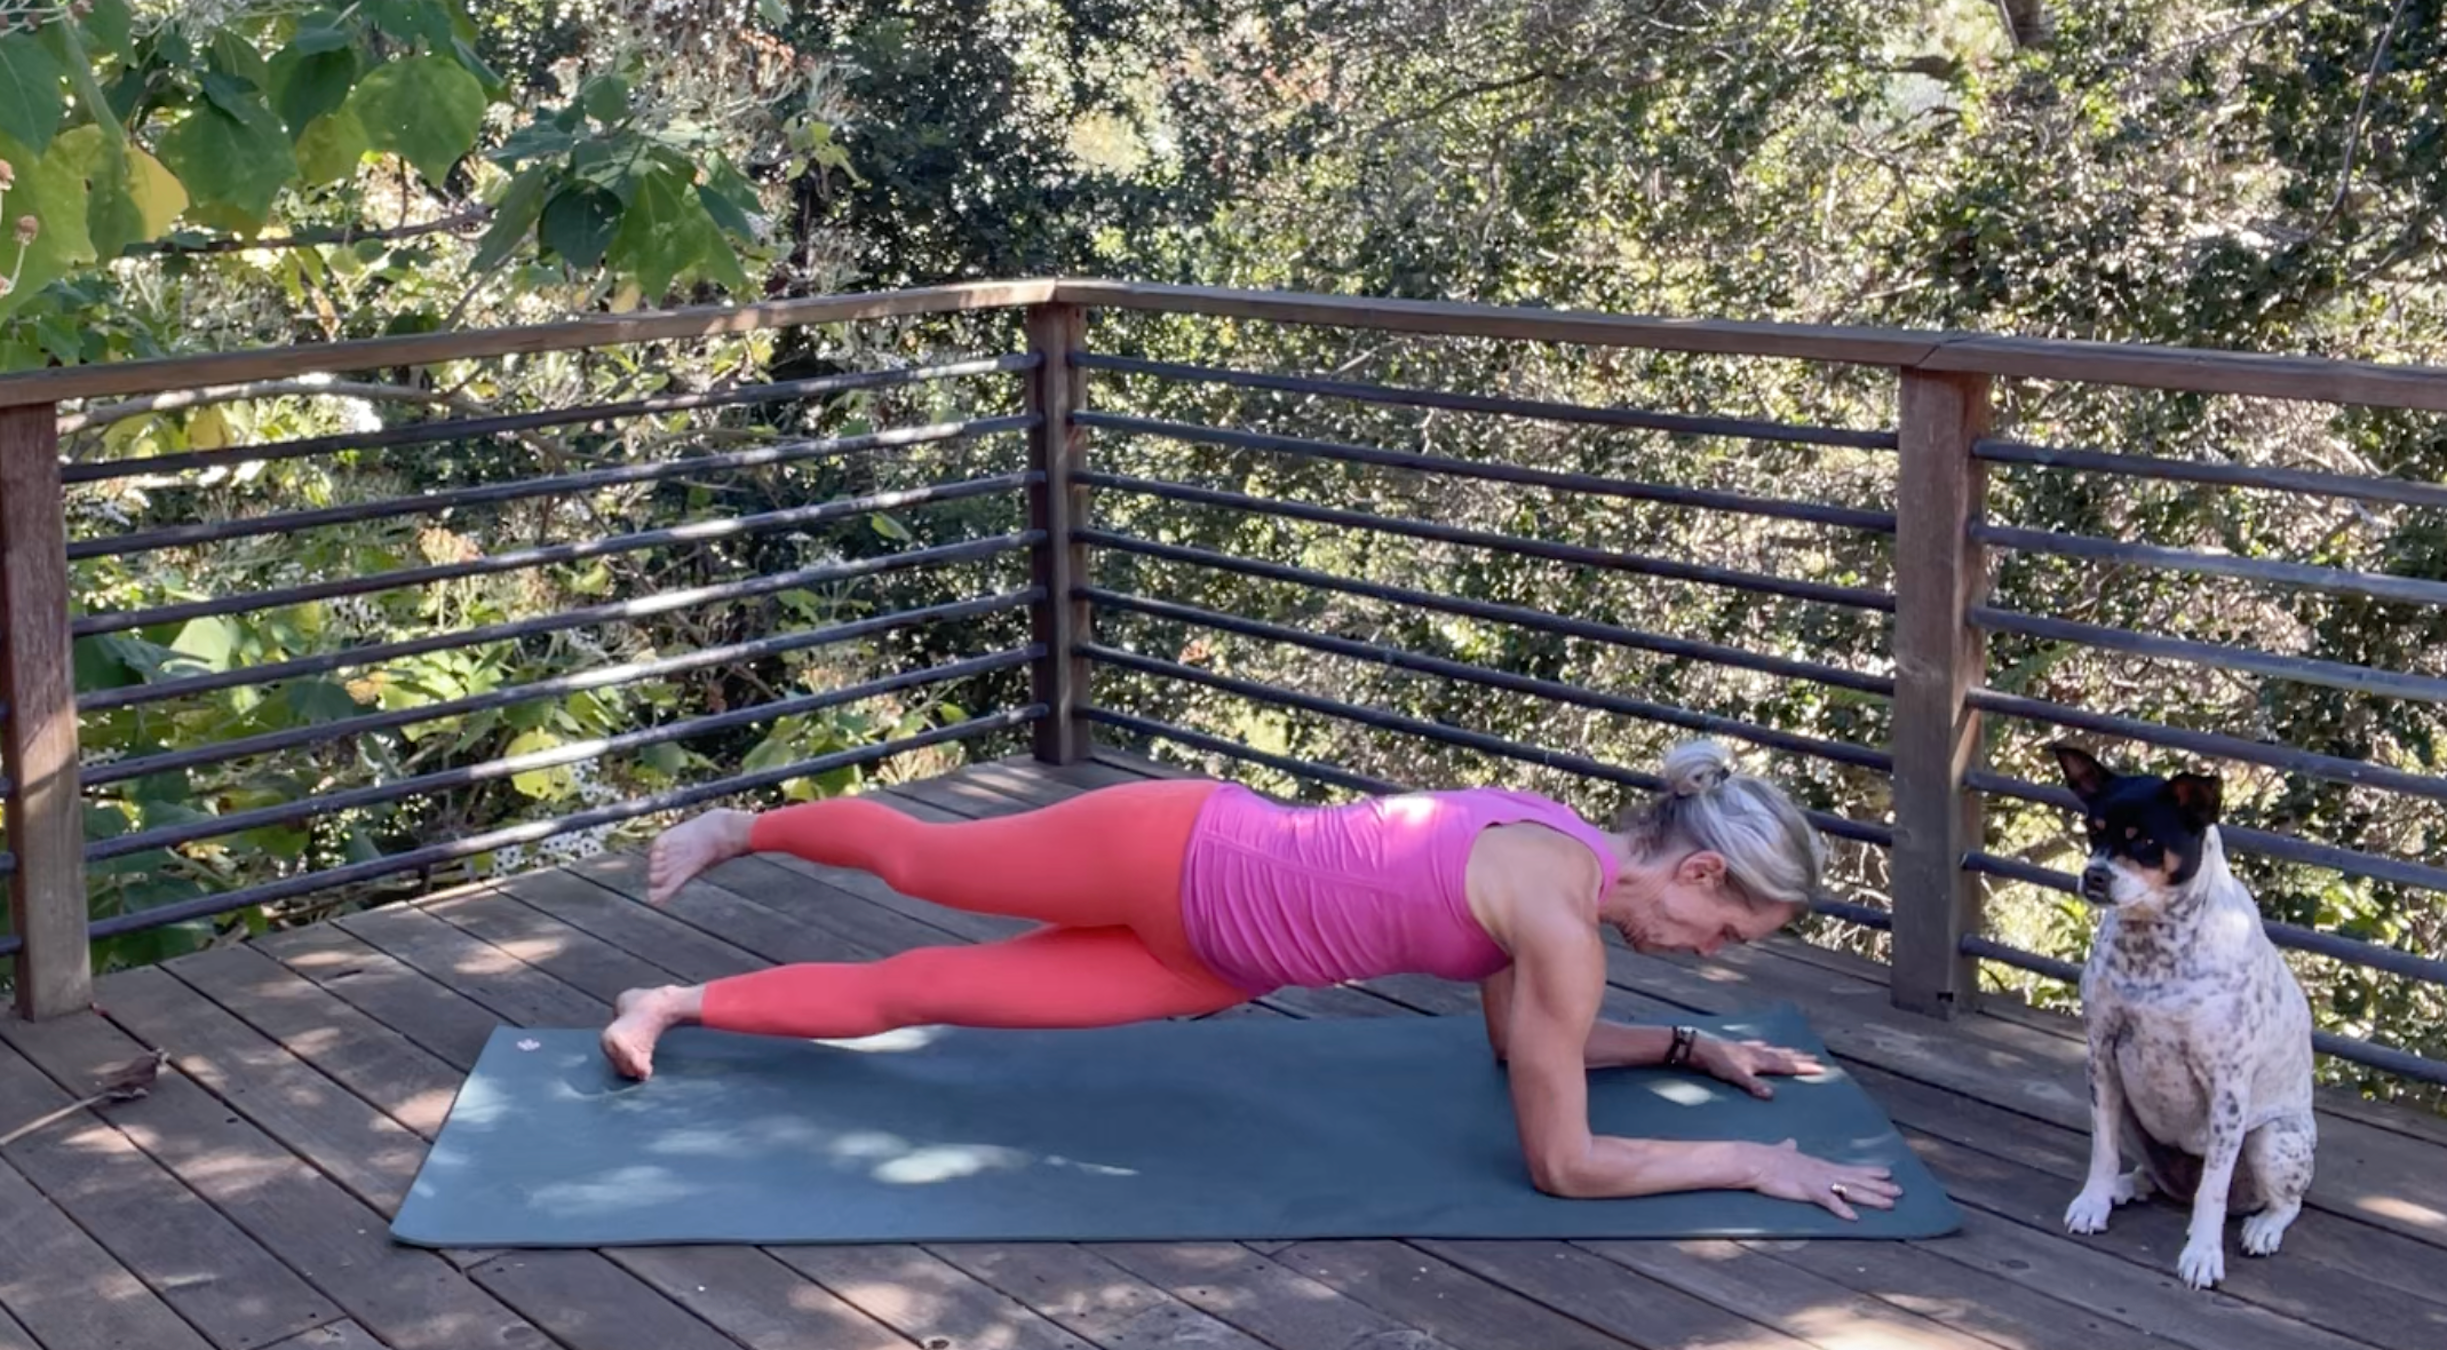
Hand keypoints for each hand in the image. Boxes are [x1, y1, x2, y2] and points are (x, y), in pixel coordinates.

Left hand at [1690, 1036, 1825, 1098]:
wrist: (1699, 1048)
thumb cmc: (1717, 1063)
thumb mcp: (1736, 1076)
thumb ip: (1754, 1085)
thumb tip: (1772, 1096)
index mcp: (1761, 1061)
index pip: (1787, 1065)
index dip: (1804, 1067)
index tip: (1821, 1068)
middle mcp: (1758, 1053)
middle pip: (1784, 1056)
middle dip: (1800, 1058)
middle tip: (1817, 1058)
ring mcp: (1749, 1048)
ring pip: (1773, 1050)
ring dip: (1787, 1052)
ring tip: (1798, 1050)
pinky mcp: (1738, 1046)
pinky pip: (1758, 1045)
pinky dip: (1765, 1045)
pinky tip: (1766, 1043)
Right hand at [1742, 1138, 1900, 1219]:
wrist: (1754, 1160)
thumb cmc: (1766, 1157)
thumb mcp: (1782, 1151)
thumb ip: (1788, 1148)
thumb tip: (1789, 1142)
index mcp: (1819, 1165)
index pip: (1850, 1168)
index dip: (1870, 1172)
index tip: (1887, 1173)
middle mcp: (1824, 1171)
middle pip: (1857, 1180)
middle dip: (1879, 1187)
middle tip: (1900, 1191)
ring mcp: (1818, 1180)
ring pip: (1850, 1190)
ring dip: (1871, 1198)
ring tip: (1890, 1204)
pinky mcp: (1808, 1190)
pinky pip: (1828, 1202)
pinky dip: (1842, 1210)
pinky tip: (1854, 1218)